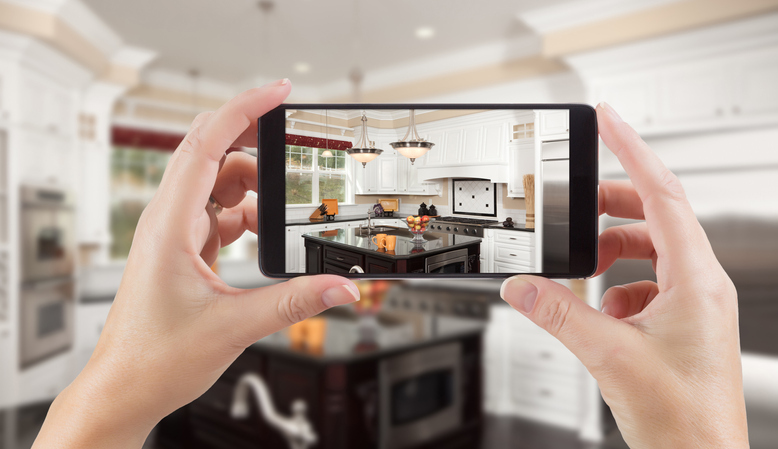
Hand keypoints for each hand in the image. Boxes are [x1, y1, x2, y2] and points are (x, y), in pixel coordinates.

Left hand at [33, 81, 359, 448]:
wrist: (125, 389)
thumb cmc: (155, 358)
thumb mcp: (234, 326)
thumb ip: (294, 302)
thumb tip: (342, 286)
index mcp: (170, 225)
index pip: (206, 145)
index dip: (244, 111)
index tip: (278, 93)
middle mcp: (168, 221)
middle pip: (211, 153)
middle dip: (253, 141)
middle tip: (294, 142)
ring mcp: (174, 234)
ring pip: (217, 185)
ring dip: (253, 189)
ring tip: (283, 211)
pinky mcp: (183, 250)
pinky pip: (218, 214)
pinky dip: (245, 216)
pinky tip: (263, 236)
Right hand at [501, 103, 747, 447]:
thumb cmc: (683, 419)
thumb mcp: (608, 355)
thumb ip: (558, 314)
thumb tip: (522, 286)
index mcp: (695, 280)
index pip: (662, 194)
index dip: (632, 150)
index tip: (608, 121)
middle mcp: (701, 285)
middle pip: (654, 217)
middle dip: (610, 206)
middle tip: (576, 200)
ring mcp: (695, 305)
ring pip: (649, 252)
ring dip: (612, 252)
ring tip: (583, 269)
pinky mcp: (684, 323)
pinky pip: (647, 284)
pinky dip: (618, 287)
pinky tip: (602, 313)